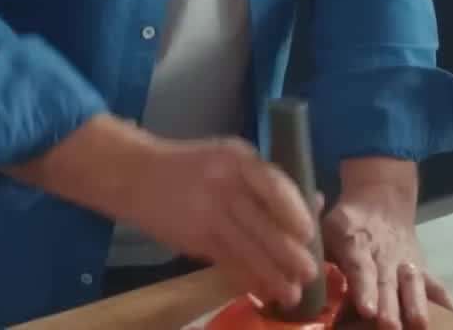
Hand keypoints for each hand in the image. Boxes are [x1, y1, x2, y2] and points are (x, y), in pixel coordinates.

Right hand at [118, 136, 322, 307]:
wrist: (137, 174)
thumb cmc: (194, 165)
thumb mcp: (232, 158)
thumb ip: (269, 180)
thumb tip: (314, 201)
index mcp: (238, 159)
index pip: (274, 186)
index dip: (294, 212)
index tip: (309, 234)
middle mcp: (223, 185)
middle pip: (262, 224)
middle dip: (289, 254)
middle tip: (310, 274)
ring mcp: (206, 213)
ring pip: (246, 249)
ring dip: (272, 275)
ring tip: (292, 294)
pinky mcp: (193, 238)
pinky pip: (227, 261)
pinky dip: (247, 277)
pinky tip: (263, 290)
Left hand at [323, 187, 452, 329]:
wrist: (382, 198)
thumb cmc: (346, 221)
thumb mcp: (325, 226)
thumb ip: (315, 250)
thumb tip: (296, 275)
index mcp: (355, 243)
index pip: (360, 267)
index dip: (364, 287)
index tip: (367, 308)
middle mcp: (384, 254)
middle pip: (387, 282)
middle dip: (390, 305)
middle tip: (389, 326)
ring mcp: (405, 262)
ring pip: (413, 284)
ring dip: (416, 305)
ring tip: (420, 325)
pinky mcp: (421, 268)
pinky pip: (435, 285)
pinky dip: (446, 302)